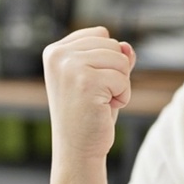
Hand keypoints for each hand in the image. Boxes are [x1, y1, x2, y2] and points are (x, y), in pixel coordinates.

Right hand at [42, 26, 135, 163]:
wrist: (78, 150)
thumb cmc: (89, 114)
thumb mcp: (101, 78)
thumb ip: (114, 57)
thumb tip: (128, 47)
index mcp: (55, 50)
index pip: (101, 34)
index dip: (107, 60)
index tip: (90, 84)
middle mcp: (58, 55)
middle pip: (113, 45)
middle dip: (116, 72)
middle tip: (96, 96)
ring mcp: (69, 67)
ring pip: (121, 60)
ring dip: (120, 85)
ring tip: (100, 102)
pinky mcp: (85, 82)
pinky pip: (124, 79)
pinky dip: (123, 96)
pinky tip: (103, 109)